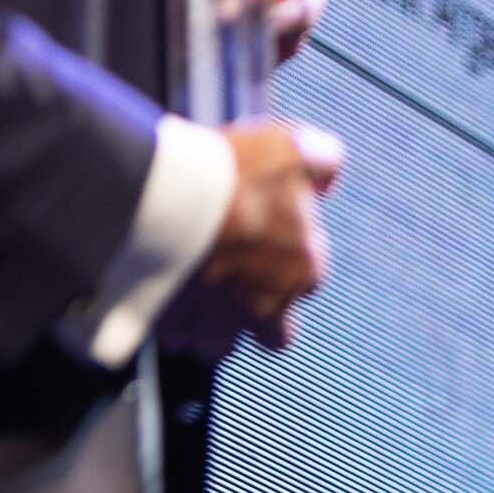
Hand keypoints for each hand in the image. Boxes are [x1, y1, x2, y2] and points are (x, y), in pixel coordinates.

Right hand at [164, 118, 344, 354]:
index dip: (288, 262)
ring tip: (198, 297)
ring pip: (219, 345)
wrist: (169, 196)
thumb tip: (328, 178)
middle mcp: (266, 306)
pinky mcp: (174, 326)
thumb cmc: (233, 174)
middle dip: (257, 317)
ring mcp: (217, 322)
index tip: (267, 242)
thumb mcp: (291, 147)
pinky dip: (170, 323)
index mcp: (303, 268)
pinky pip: (174, 337)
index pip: (309, 282)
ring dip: (211, 328)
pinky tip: (165, 293)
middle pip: (271, 334)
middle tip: (236, 284)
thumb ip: (321, 162)